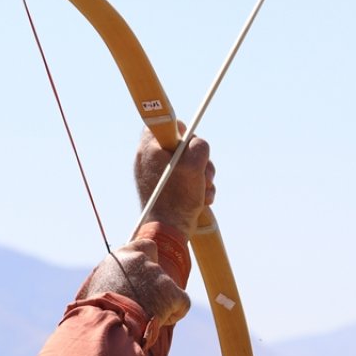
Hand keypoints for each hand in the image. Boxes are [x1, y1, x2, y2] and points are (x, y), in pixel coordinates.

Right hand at [77, 239, 190, 325]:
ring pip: (167, 290)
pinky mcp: (172, 293)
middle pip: (156, 273)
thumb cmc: (97, 312)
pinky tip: (159, 322)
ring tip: (143, 318)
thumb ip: (112, 279)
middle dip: (152, 289)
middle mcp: (141, 260)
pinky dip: (175, 313)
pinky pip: (182, 303)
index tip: (145, 276)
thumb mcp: (98, 287)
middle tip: (139, 306)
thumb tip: (114, 287)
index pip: (146, 247)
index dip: (149, 261)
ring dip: (159, 303)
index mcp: (121, 256)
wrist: (106, 324)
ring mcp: (158, 276)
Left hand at [134, 124, 215, 238]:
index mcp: (149, 148)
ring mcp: (156, 176)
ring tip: (205, 191)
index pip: (165, 124)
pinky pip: (183, 180)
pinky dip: (196, 188)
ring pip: (187, 165)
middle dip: (200, 160)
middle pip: (182, 146)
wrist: (168, 231)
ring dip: (202, 176)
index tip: (190, 144)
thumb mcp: (194, 164)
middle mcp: (149, 160)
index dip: (183, 130)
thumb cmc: (178, 197)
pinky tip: (202, 199)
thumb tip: (197, 144)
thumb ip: (199, 145)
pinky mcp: (164, 190)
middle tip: (205, 173)